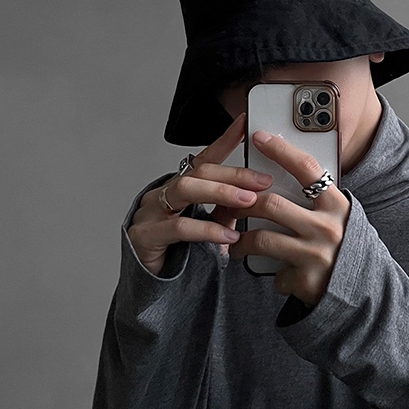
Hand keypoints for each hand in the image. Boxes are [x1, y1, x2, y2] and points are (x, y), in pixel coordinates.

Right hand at [127, 114, 272, 274]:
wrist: (153, 284)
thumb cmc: (182, 254)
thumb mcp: (213, 227)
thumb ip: (229, 210)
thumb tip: (259, 195)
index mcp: (182, 188)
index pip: (206, 159)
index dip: (225, 140)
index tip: (246, 124)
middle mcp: (165, 193)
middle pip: (199, 172)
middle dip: (234, 174)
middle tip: (263, 180)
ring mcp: (152, 211)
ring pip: (186, 190)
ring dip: (221, 193)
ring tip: (248, 201)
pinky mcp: (146, 234)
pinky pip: (180, 227)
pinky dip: (208, 230)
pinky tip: (230, 236)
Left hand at [230, 130, 350, 305]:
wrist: (365, 293)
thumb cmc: (346, 251)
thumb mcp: (341, 220)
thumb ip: (318, 203)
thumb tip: (283, 177)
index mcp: (337, 206)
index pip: (306, 169)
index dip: (281, 151)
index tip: (259, 137)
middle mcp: (328, 228)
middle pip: (271, 205)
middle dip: (243, 205)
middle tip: (231, 209)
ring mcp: (316, 255)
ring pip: (261, 239)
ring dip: (242, 242)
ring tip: (237, 245)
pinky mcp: (306, 280)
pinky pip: (275, 273)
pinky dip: (274, 275)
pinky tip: (280, 275)